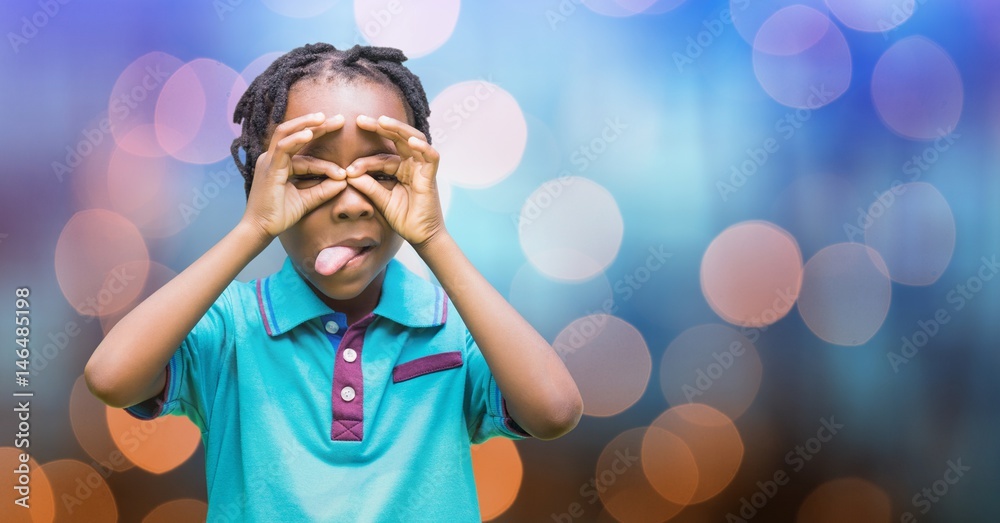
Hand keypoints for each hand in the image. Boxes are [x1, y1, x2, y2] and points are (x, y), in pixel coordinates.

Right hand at [242, 112, 347, 237]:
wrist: (262, 229)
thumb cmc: (280, 215)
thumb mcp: (307, 200)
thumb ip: (324, 190)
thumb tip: (344, 181)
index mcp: (280, 164)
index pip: (306, 156)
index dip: (327, 161)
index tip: (346, 171)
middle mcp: (273, 158)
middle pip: (296, 134)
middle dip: (317, 125)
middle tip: (339, 119)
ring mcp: (269, 161)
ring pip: (287, 133)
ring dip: (306, 124)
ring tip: (325, 119)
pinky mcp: (269, 167)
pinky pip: (282, 148)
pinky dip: (296, 139)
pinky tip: (310, 133)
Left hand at [345, 115, 445, 247]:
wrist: (421, 237)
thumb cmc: (404, 218)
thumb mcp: (381, 200)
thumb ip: (368, 186)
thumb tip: (347, 174)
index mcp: (401, 169)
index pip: (382, 157)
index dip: (364, 161)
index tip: (347, 170)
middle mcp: (412, 165)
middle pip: (398, 138)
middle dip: (380, 127)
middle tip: (360, 119)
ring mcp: (422, 169)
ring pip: (414, 140)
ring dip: (399, 129)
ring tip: (383, 121)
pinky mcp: (431, 177)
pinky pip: (431, 157)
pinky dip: (423, 148)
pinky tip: (412, 142)